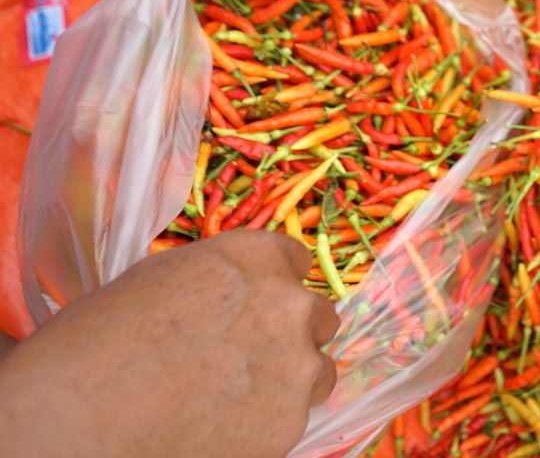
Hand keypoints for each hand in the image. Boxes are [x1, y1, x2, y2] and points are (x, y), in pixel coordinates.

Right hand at [0, 231, 337, 457]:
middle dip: (290, 333)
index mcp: (255, 257)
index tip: (261, 302)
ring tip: (236, 396)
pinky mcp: (289, 422)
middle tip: (248, 355)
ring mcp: (295, 366)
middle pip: (317, 315)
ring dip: (290, 379)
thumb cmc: (97, 341)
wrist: (77, 417)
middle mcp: (288, 304)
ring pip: (317, 370)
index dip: (276, 283)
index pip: (295, 260)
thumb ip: (218, 280)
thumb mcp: (159, 278)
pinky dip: (268, 422)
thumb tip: (231, 293)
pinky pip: (293, 417)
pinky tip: (222, 426)